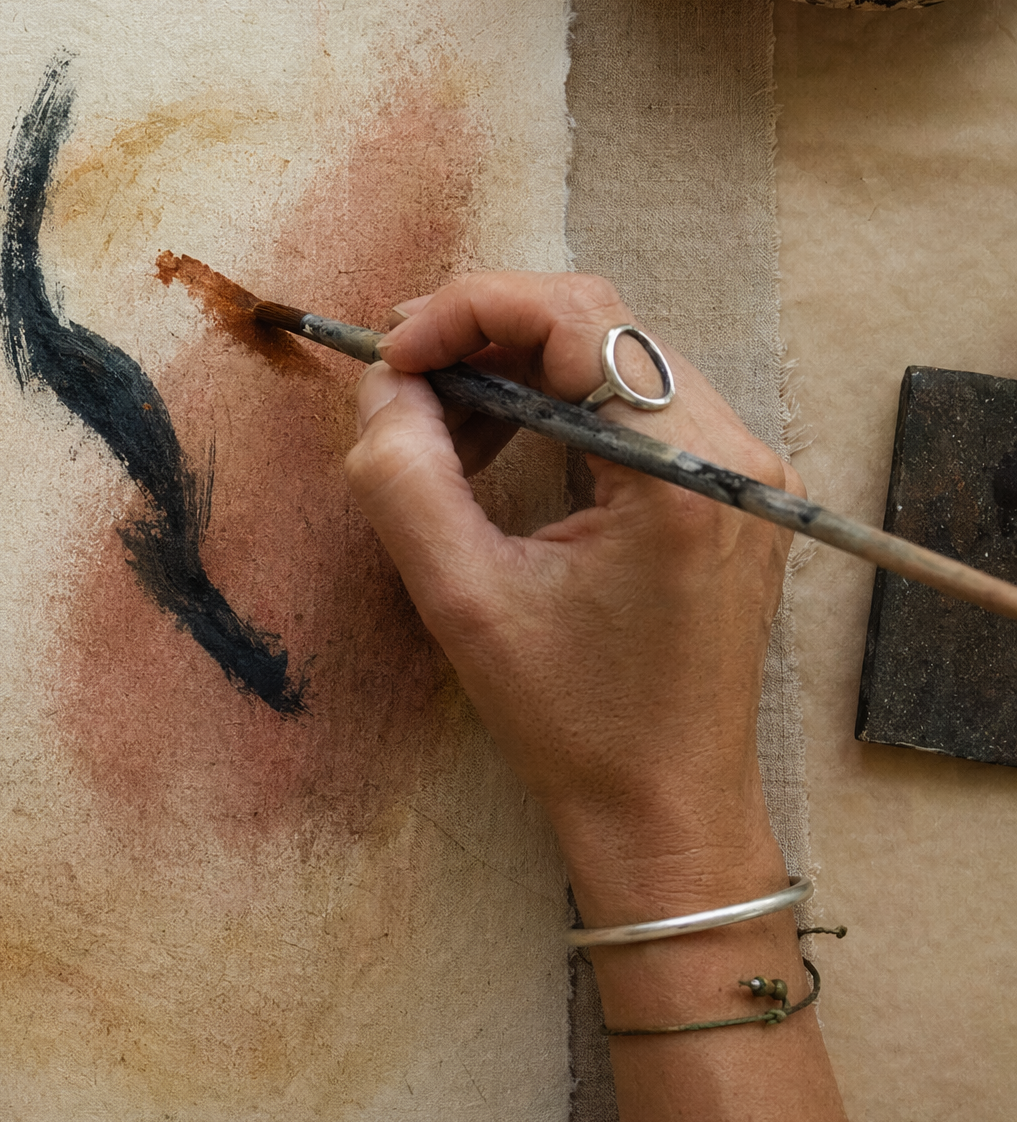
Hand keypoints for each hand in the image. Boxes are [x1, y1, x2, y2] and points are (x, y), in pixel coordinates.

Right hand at [343, 271, 796, 923]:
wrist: (666, 809)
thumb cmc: (574, 721)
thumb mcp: (462, 597)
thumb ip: (404, 475)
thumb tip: (379, 383)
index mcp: (680, 473)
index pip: (574, 318)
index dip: (466, 311)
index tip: (390, 355)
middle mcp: (732, 453)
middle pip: (595, 322)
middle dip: (482, 333)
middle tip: (399, 378)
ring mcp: (741, 468)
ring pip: (609, 352)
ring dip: (511, 366)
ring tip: (439, 424)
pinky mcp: (728, 488)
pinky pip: (630, 400)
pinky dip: (551, 402)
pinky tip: (494, 444)